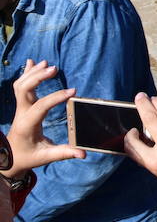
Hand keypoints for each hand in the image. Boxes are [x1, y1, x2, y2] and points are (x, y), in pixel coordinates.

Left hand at [3, 60, 84, 179]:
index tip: (73, 92)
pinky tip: (33, 62)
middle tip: (54, 69)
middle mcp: (21, 114)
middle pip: (24, 89)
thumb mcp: (45, 157)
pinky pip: (20, 86)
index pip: (41, 106)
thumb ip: (64, 153)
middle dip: (38, 77)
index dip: (57, 97)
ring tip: (47, 63)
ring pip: (20, 85)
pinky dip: (27, 73)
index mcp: (26, 125)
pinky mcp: (21, 106)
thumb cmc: (27, 157)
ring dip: (32, 72)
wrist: (8, 158)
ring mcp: (19, 108)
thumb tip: (83, 153)